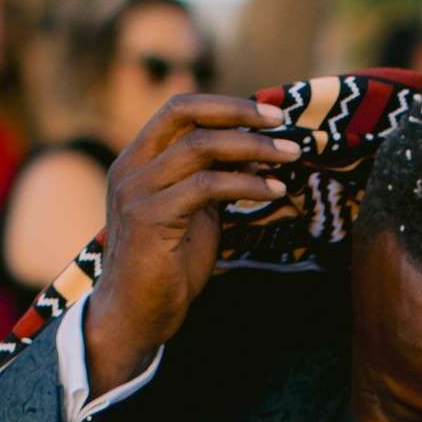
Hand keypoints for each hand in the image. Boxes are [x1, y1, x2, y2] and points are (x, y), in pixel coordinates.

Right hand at [84, 77, 344, 394]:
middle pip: (186, 114)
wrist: (137, 316)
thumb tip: (258, 153)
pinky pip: (207, 187)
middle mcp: (131, 168)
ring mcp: (136, 191)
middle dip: (239, 113)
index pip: (180, 109)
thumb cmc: (168, 267)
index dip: (226, 106)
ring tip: (291, 156)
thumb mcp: (194, 212)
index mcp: (137, 160)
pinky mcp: (150, 217)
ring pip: (201, 147)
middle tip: (284, 123)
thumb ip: (214, 179)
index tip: (270, 114)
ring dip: (254, 148)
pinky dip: (247, 184)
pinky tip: (274, 191)